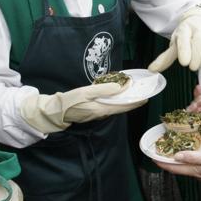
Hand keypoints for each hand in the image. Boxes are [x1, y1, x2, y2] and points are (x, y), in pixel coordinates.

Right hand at [20, 82, 145, 133]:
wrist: (55, 111)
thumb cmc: (70, 101)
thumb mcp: (86, 92)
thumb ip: (104, 89)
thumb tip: (120, 87)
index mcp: (102, 109)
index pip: (123, 107)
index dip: (135, 103)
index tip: (146, 99)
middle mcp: (101, 113)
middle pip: (120, 108)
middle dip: (132, 102)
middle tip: (142, 95)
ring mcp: (96, 113)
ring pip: (114, 107)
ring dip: (124, 101)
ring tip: (132, 94)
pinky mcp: (91, 111)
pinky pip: (107, 106)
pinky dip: (115, 101)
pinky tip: (116, 96)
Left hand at [148, 3, 200, 71]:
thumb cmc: (187, 35)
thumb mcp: (176, 44)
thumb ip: (165, 58)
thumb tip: (151, 70)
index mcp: (184, 29)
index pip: (184, 39)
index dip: (184, 50)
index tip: (184, 63)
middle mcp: (198, 27)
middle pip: (198, 41)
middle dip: (196, 56)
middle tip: (193, 67)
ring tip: (200, 63)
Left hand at [155, 150, 200, 180]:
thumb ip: (192, 157)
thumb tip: (176, 155)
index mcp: (193, 170)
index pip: (174, 168)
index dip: (163, 163)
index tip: (153, 158)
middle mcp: (196, 172)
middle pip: (178, 168)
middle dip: (168, 162)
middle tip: (160, 155)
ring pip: (185, 167)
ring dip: (177, 161)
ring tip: (172, 154)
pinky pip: (193, 165)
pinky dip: (187, 160)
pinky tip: (190, 155)